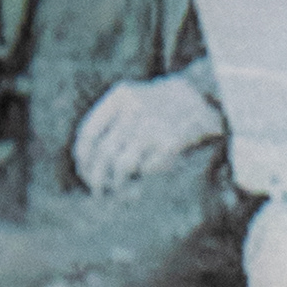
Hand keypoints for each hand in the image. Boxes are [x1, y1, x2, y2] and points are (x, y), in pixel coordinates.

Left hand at [72, 73, 220, 190]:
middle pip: (104, 152)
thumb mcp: (133, 99)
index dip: (83, 157)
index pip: (89, 132)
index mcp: (121, 96)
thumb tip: (89, 162)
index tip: (84, 171)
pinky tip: (147, 177)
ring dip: (118, 183)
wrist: (202, 94)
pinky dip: (144, 176)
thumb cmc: (160, 104)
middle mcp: (135, 109)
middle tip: (96, 190)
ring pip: (123, 165)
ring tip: (119, 191)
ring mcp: (153, 125)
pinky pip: (148, 168)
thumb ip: (111, 122)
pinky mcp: (170, 141)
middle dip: (97, 177)